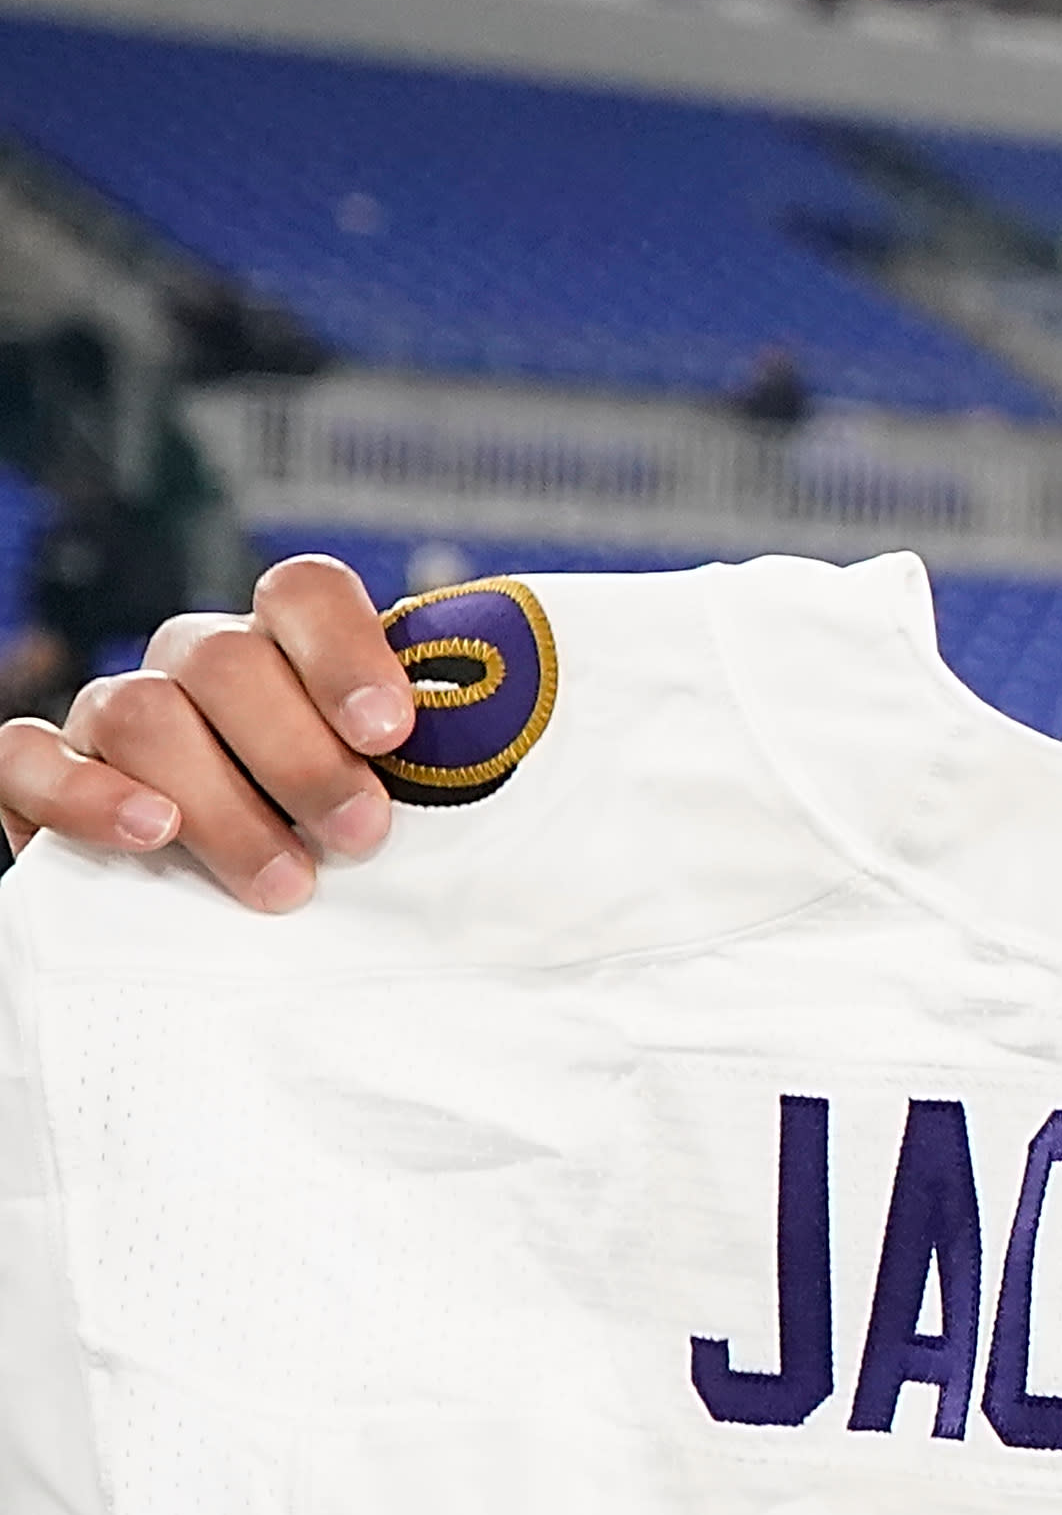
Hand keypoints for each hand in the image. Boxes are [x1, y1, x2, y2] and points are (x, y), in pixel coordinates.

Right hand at [0, 557, 410, 906]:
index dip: (346, 650)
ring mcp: (108, 718)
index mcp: (281, 657)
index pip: (301, 592)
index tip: (394, 732)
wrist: (196, 922)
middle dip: (299, 752)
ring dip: (221, 799)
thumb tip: (555, 799)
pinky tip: (150, 832)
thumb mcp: (387, 812)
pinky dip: (86, 794)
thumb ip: (437, 783)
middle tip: (361, 835)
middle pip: (224, 658)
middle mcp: (191, 673)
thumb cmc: (320, 857)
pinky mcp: (36, 775)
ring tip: (283, 883)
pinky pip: (29, 756)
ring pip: (141, 709)